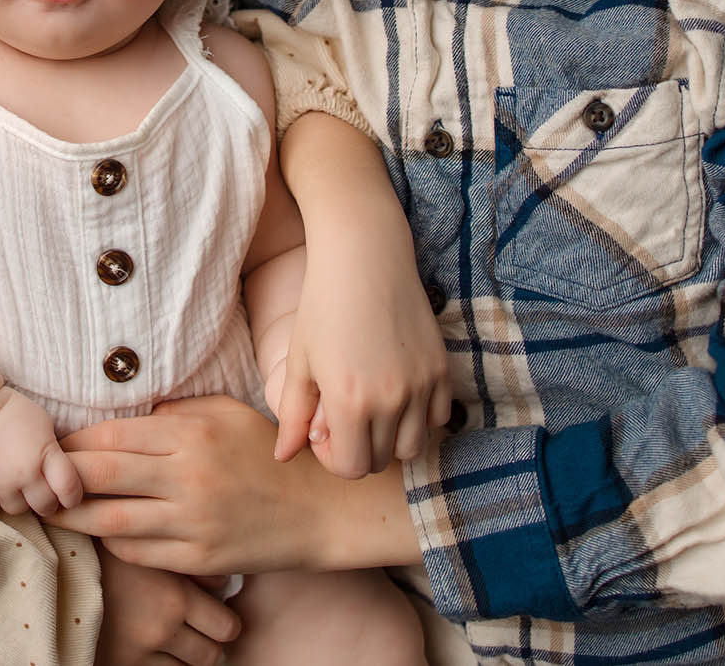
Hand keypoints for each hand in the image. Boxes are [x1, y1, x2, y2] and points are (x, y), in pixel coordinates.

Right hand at [0, 390, 81, 516]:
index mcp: (45, 455)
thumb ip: (53, 454)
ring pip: (20, 510)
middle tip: (44, 494)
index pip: (69, 488)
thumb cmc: (13, 413)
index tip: (70, 497)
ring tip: (18, 485)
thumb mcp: (44, 426)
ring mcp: (2, 486)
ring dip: (22, 501)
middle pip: (46, 506)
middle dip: (48, 502)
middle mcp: (25, 474)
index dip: (73, 497)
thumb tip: (61, 477)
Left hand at [50, 396, 419, 577]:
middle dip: (60, 476)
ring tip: (49, 510)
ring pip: (110, 522)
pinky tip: (100, 535)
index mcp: (191, 435)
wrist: (321, 510)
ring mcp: (192, 523)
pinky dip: (113, 545)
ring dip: (73, 517)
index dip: (73, 441)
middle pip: (100, 475)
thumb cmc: (269, 455)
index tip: (53, 443)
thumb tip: (127, 417)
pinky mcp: (199, 559)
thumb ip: (175, 413)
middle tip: (36, 476)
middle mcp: (188, 478)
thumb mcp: (227, 414)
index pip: (111, 435)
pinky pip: (140, 554)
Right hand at [93, 544, 238, 665]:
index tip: (216, 616)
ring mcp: (138, 654)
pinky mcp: (119, 664)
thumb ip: (190, 563)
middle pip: (211, 656)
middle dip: (208, 645)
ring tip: (168, 637)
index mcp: (175, 598)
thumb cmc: (102, 549)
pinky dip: (156, 664)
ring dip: (182, 657)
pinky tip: (147, 646)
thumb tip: (224, 584)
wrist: (51, 567)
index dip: (224, 623)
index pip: (227, 628)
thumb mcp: (149, 545)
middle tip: (196, 630)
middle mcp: (161, 631)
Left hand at [268, 247, 449, 476]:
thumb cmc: (322, 305)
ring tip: (371, 406)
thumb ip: (293, 415)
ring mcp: (421, 384)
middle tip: (343, 414)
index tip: (323, 429)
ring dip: (391, 437)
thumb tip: (284, 456)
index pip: (350, 468)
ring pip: (413, 446)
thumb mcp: (300, 361)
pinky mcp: (441, 368)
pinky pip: (438, 418)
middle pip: (380, 460)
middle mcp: (391, 399)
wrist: (364, 256)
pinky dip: (419, 417)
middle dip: (359, 447)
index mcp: (349, 402)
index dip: (333, 457)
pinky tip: (397, 391)